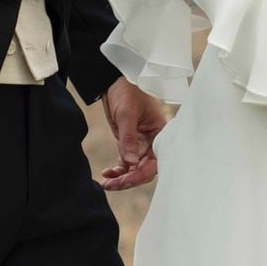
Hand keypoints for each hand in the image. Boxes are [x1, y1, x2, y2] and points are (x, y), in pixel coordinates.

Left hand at [98, 77, 166, 191]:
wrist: (115, 80)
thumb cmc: (127, 91)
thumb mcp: (127, 114)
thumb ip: (129, 139)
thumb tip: (130, 164)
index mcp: (160, 133)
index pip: (155, 162)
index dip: (140, 174)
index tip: (124, 180)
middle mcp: (154, 141)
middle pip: (145, 169)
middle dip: (128, 179)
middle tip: (109, 185)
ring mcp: (143, 143)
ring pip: (135, 168)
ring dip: (122, 178)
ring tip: (106, 183)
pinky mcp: (132, 143)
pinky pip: (127, 162)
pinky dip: (119, 170)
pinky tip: (107, 174)